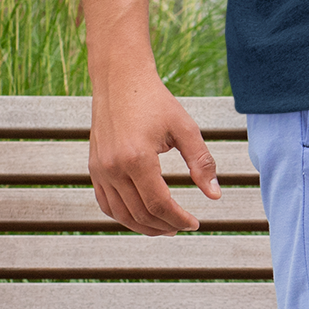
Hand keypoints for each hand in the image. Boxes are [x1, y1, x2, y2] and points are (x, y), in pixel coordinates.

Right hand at [89, 74, 220, 234]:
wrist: (120, 80)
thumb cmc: (155, 101)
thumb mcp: (185, 128)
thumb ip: (201, 162)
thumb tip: (216, 195)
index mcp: (137, 159)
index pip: (159, 204)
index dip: (178, 218)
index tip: (195, 223)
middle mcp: (113, 169)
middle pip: (139, 213)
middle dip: (164, 226)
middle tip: (183, 227)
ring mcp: (99, 171)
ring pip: (120, 214)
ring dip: (143, 226)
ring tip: (165, 227)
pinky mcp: (93, 168)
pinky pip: (106, 204)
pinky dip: (123, 216)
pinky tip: (141, 216)